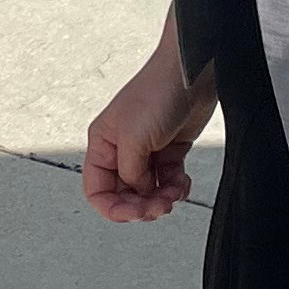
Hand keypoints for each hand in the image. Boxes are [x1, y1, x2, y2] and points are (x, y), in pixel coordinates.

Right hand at [83, 39, 214, 220]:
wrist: (191, 75)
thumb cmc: (157, 92)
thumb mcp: (134, 137)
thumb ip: (131, 172)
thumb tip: (138, 192)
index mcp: (103, 144)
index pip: (98, 189)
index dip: (113, 208)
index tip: (134, 213)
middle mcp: (122, 150)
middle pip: (125, 194)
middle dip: (143, 205)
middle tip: (160, 206)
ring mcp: (147, 151)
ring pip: (148, 191)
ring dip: (162, 198)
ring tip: (174, 192)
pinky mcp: (170, 151)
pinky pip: (168, 182)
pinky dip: (176, 188)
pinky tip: (182, 182)